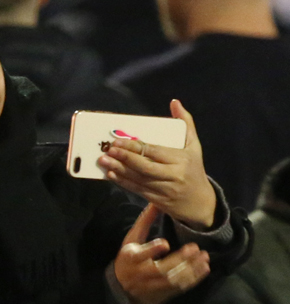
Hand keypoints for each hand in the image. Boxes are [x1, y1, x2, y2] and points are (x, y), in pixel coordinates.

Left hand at [98, 99, 215, 229]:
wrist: (200, 202)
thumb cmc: (193, 168)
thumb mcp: (194, 145)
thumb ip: (185, 122)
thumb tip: (175, 102)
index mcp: (182, 159)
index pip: (154, 151)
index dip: (135, 146)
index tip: (118, 141)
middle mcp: (173, 175)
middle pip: (145, 166)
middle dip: (125, 157)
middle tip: (108, 149)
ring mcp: (165, 190)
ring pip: (138, 179)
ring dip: (119, 169)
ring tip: (103, 161)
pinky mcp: (157, 200)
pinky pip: (137, 190)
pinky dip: (123, 182)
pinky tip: (111, 174)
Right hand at [115, 204, 210, 303]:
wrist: (123, 289)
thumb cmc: (128, 259)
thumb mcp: (131, 240)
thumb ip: (144, 222)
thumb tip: (155, 202)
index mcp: (131, 257)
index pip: (140, 255)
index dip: (152, 250)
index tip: (165, 243)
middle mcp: (141, 273)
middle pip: (160, 269)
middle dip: (179, 260)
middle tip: (195, 248)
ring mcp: (153, 285)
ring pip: (173, 280)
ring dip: (190, 269)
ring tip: (204, 257)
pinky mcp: (163, 292)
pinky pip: (180, 287)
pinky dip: (194, 279)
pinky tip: (204, 269)